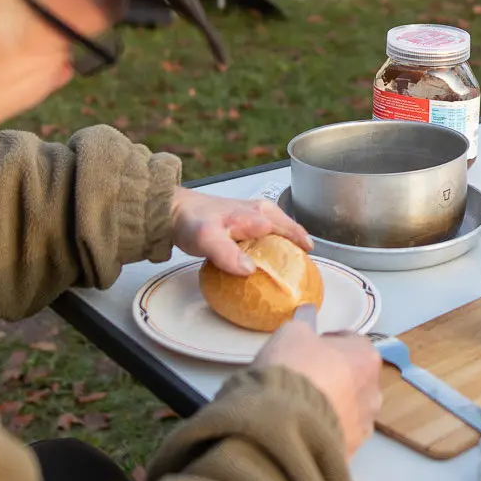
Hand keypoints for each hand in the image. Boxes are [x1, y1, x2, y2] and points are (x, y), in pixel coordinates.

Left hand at [171, 190, 311, 276]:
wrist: (171, 211)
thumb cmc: (191, 222)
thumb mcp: (207, 239)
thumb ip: (228, 254)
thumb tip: (250, 269)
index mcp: (258, 215)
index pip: (291, 232)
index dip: (302, 249)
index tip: (308, 268)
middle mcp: (260, 212)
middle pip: (290, 229)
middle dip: (301, 245)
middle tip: (307, 267)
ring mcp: (253, 215)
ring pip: (280, 229)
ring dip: (289, 244)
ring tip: (293, 264)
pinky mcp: (244, 222)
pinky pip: (268, 233)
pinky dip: (275, 245)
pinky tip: (269, 259)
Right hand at [257, 306, 382, 457]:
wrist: (285, 425)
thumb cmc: (293, 369)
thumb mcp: (290, 333)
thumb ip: (303, 326)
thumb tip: (307, 321)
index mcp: (367, 357)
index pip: (350, 342)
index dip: (327, 343)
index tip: (307, 349)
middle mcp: (374, 391)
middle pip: (352, 378)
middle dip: (333, 378)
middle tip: (302, 379)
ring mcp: (364, 426)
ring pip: (347, 410)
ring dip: (330, 407)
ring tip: (299, 409)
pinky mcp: (351, 452)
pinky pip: (335, 436)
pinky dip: (323, 432)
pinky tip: (301, 430)